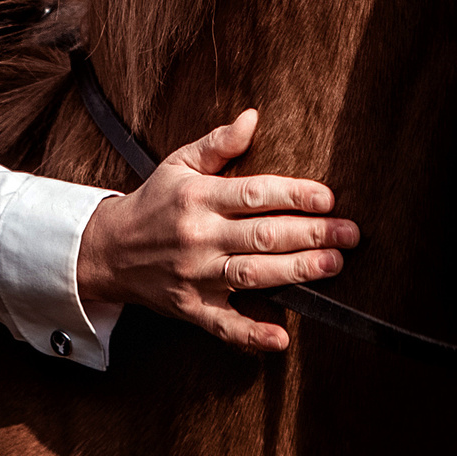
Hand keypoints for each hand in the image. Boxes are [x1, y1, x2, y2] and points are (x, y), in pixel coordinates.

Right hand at [74, 109, 358, 352]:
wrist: (107, 251)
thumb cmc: (153, 204)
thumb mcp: (178, 165)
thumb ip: (217, 143)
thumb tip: (253, 118)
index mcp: (199, 197)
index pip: (254, 193)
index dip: (294, 195)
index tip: (328, 198)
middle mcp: (199, 236)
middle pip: (262, 235)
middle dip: (311, 234)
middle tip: (349, 234)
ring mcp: (195, 275)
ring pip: (252, 274)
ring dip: (296, 271)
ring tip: (332, 265)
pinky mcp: (191, 308)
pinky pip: (224, 325)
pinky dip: (252, 334)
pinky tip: (281, 337)